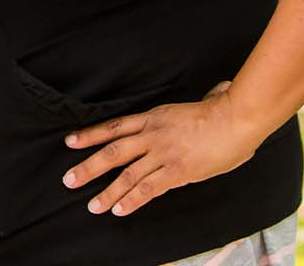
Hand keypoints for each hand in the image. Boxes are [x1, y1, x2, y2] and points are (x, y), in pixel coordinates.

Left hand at [62, 82, 263, 217]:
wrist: (234, 119)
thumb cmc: (222, 110)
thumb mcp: (196, 103)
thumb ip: (191, 106)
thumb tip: (211, 94)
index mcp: (154, 117)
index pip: (114, 127)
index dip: (91, 135)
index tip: (71, 142)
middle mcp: (152, 134)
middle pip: (113, 151)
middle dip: (89, 166)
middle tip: (69, 179)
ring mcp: (162, 153)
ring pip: (126, 174)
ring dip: (107, 192)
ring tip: (91, 205)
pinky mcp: (176, 171)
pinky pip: (148, 188)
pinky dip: (132, 200)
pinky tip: (119, 210)